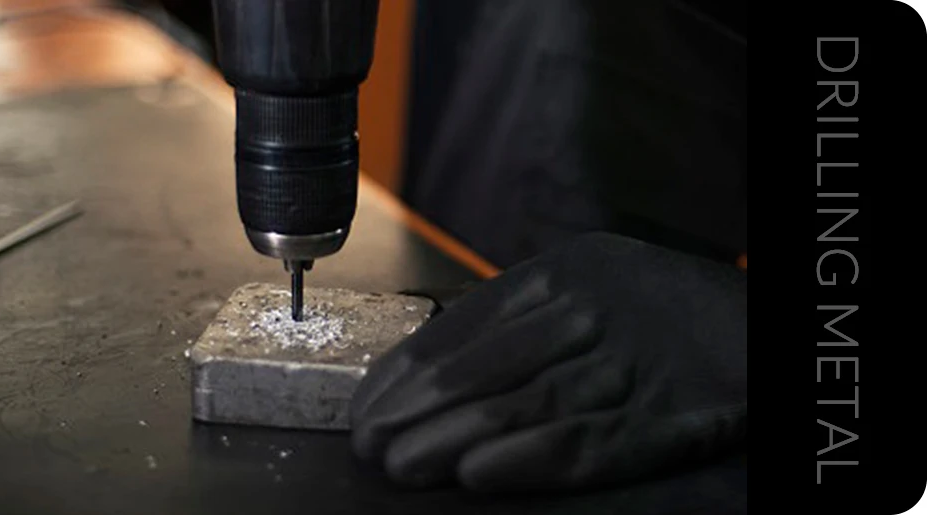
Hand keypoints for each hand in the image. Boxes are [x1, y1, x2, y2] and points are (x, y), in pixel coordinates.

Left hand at [351, 232, 746, 491]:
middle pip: (481, 370)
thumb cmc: (658, 306)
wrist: (756, 323)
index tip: (368, 404)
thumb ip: (522, 314)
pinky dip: (528, 460)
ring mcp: (627, 362)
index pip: (461, 328)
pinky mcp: (665, 415)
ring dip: (451, 440)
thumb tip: (436, 361)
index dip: (405, 372)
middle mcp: (589, 310)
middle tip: (369, 445)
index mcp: (563, 272)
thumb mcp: (589, 280)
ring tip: (402, 465)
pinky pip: (587, 441)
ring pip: (521, 406)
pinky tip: (478, 475)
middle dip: (413, 413)